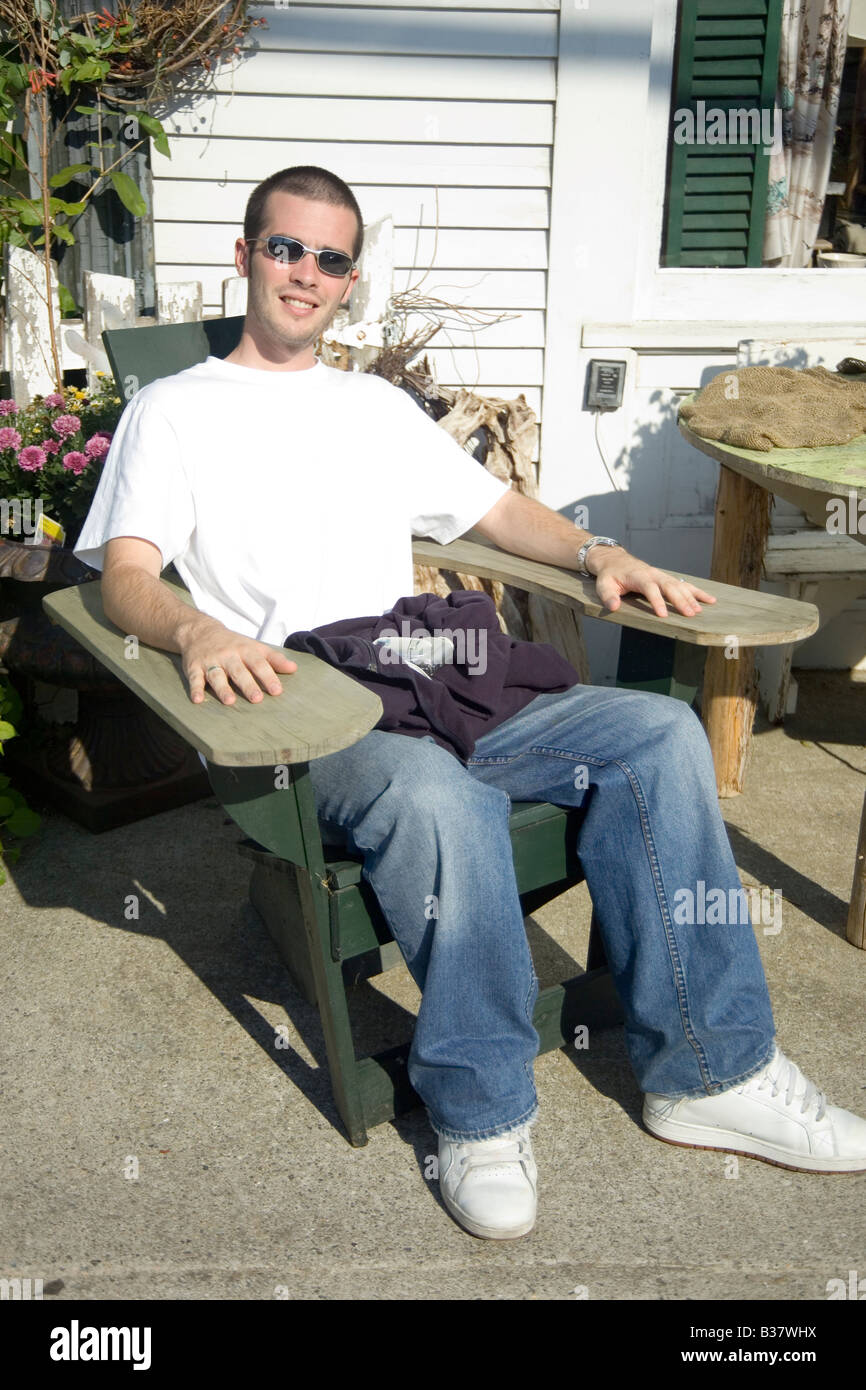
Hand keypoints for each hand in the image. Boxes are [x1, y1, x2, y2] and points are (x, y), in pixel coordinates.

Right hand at [178, 616, 297, 704]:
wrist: (200, 631)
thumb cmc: (232, 644)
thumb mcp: (254, 646)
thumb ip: (273, 659)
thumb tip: (294, 669)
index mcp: (245, 650)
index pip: (259, 664)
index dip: (268, 676)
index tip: (277, 690)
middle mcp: (228, 655)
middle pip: (238, 671)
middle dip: (248, 684)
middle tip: (257, 699)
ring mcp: (210, 661)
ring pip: (217, 675)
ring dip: (222, 688)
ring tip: (229, 701)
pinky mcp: (194, 667)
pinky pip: (194, 678)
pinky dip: (195, 689)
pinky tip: (197, 700)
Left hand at [587, 546, 715, 617]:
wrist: (616, 560)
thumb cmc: (610, 575)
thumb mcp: (603, 585)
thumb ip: (608, 596)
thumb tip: (613, 607)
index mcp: (639, 576)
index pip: (650, 589)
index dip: (657, 601)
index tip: (663, 615)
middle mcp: (654, 574)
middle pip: (670, 587)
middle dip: (681, 601)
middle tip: (690, 614)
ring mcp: (662, 576)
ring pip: (680, 586)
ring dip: (691, 598)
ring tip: (700, 610)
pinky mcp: (667, 579)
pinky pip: (684, 585)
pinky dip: (697, 592)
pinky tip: (710, 600)